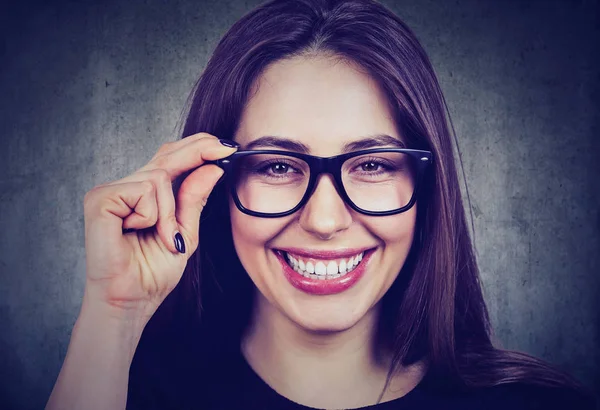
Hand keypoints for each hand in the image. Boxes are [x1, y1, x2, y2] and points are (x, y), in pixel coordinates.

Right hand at [81, 133, 237, 321]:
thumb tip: (213, 167)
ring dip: (170, 212)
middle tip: (226, 150)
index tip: (227, 146)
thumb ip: (194, 199)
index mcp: (144, 193)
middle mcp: (126, 186)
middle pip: (165, 155)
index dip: (198, 147)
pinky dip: (152, 215)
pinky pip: (143, 190)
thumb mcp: (185, 232)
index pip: (170, 157)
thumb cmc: (152, 272)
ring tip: (161, 238)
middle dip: (198, 152)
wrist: (132, 300)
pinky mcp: (100, 199)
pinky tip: (137, 231)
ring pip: (158, 176)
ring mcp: (110, 191)